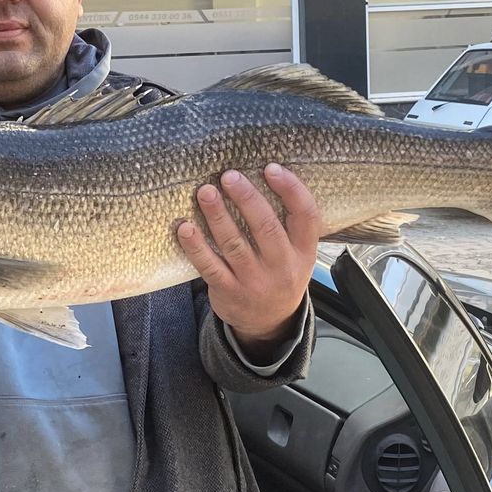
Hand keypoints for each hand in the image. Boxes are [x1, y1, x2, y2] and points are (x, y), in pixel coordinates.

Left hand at [177, 165, 319, 360]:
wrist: (268, 323)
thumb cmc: (280, 274)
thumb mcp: (298, 254)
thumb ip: (287, 224)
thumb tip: (259, 176)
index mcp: (303, 251)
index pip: (306, 216)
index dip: (291, 190)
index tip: (271, 168)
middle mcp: (282, 266)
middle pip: (266, 227)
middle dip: (246, 198)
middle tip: (229, 176)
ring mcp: (254, 281)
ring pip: (234, 244)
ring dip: (217, 215)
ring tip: (205, 192)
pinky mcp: (228, 291)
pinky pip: (209, 266)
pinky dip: (195, 246)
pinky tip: (185, 227)